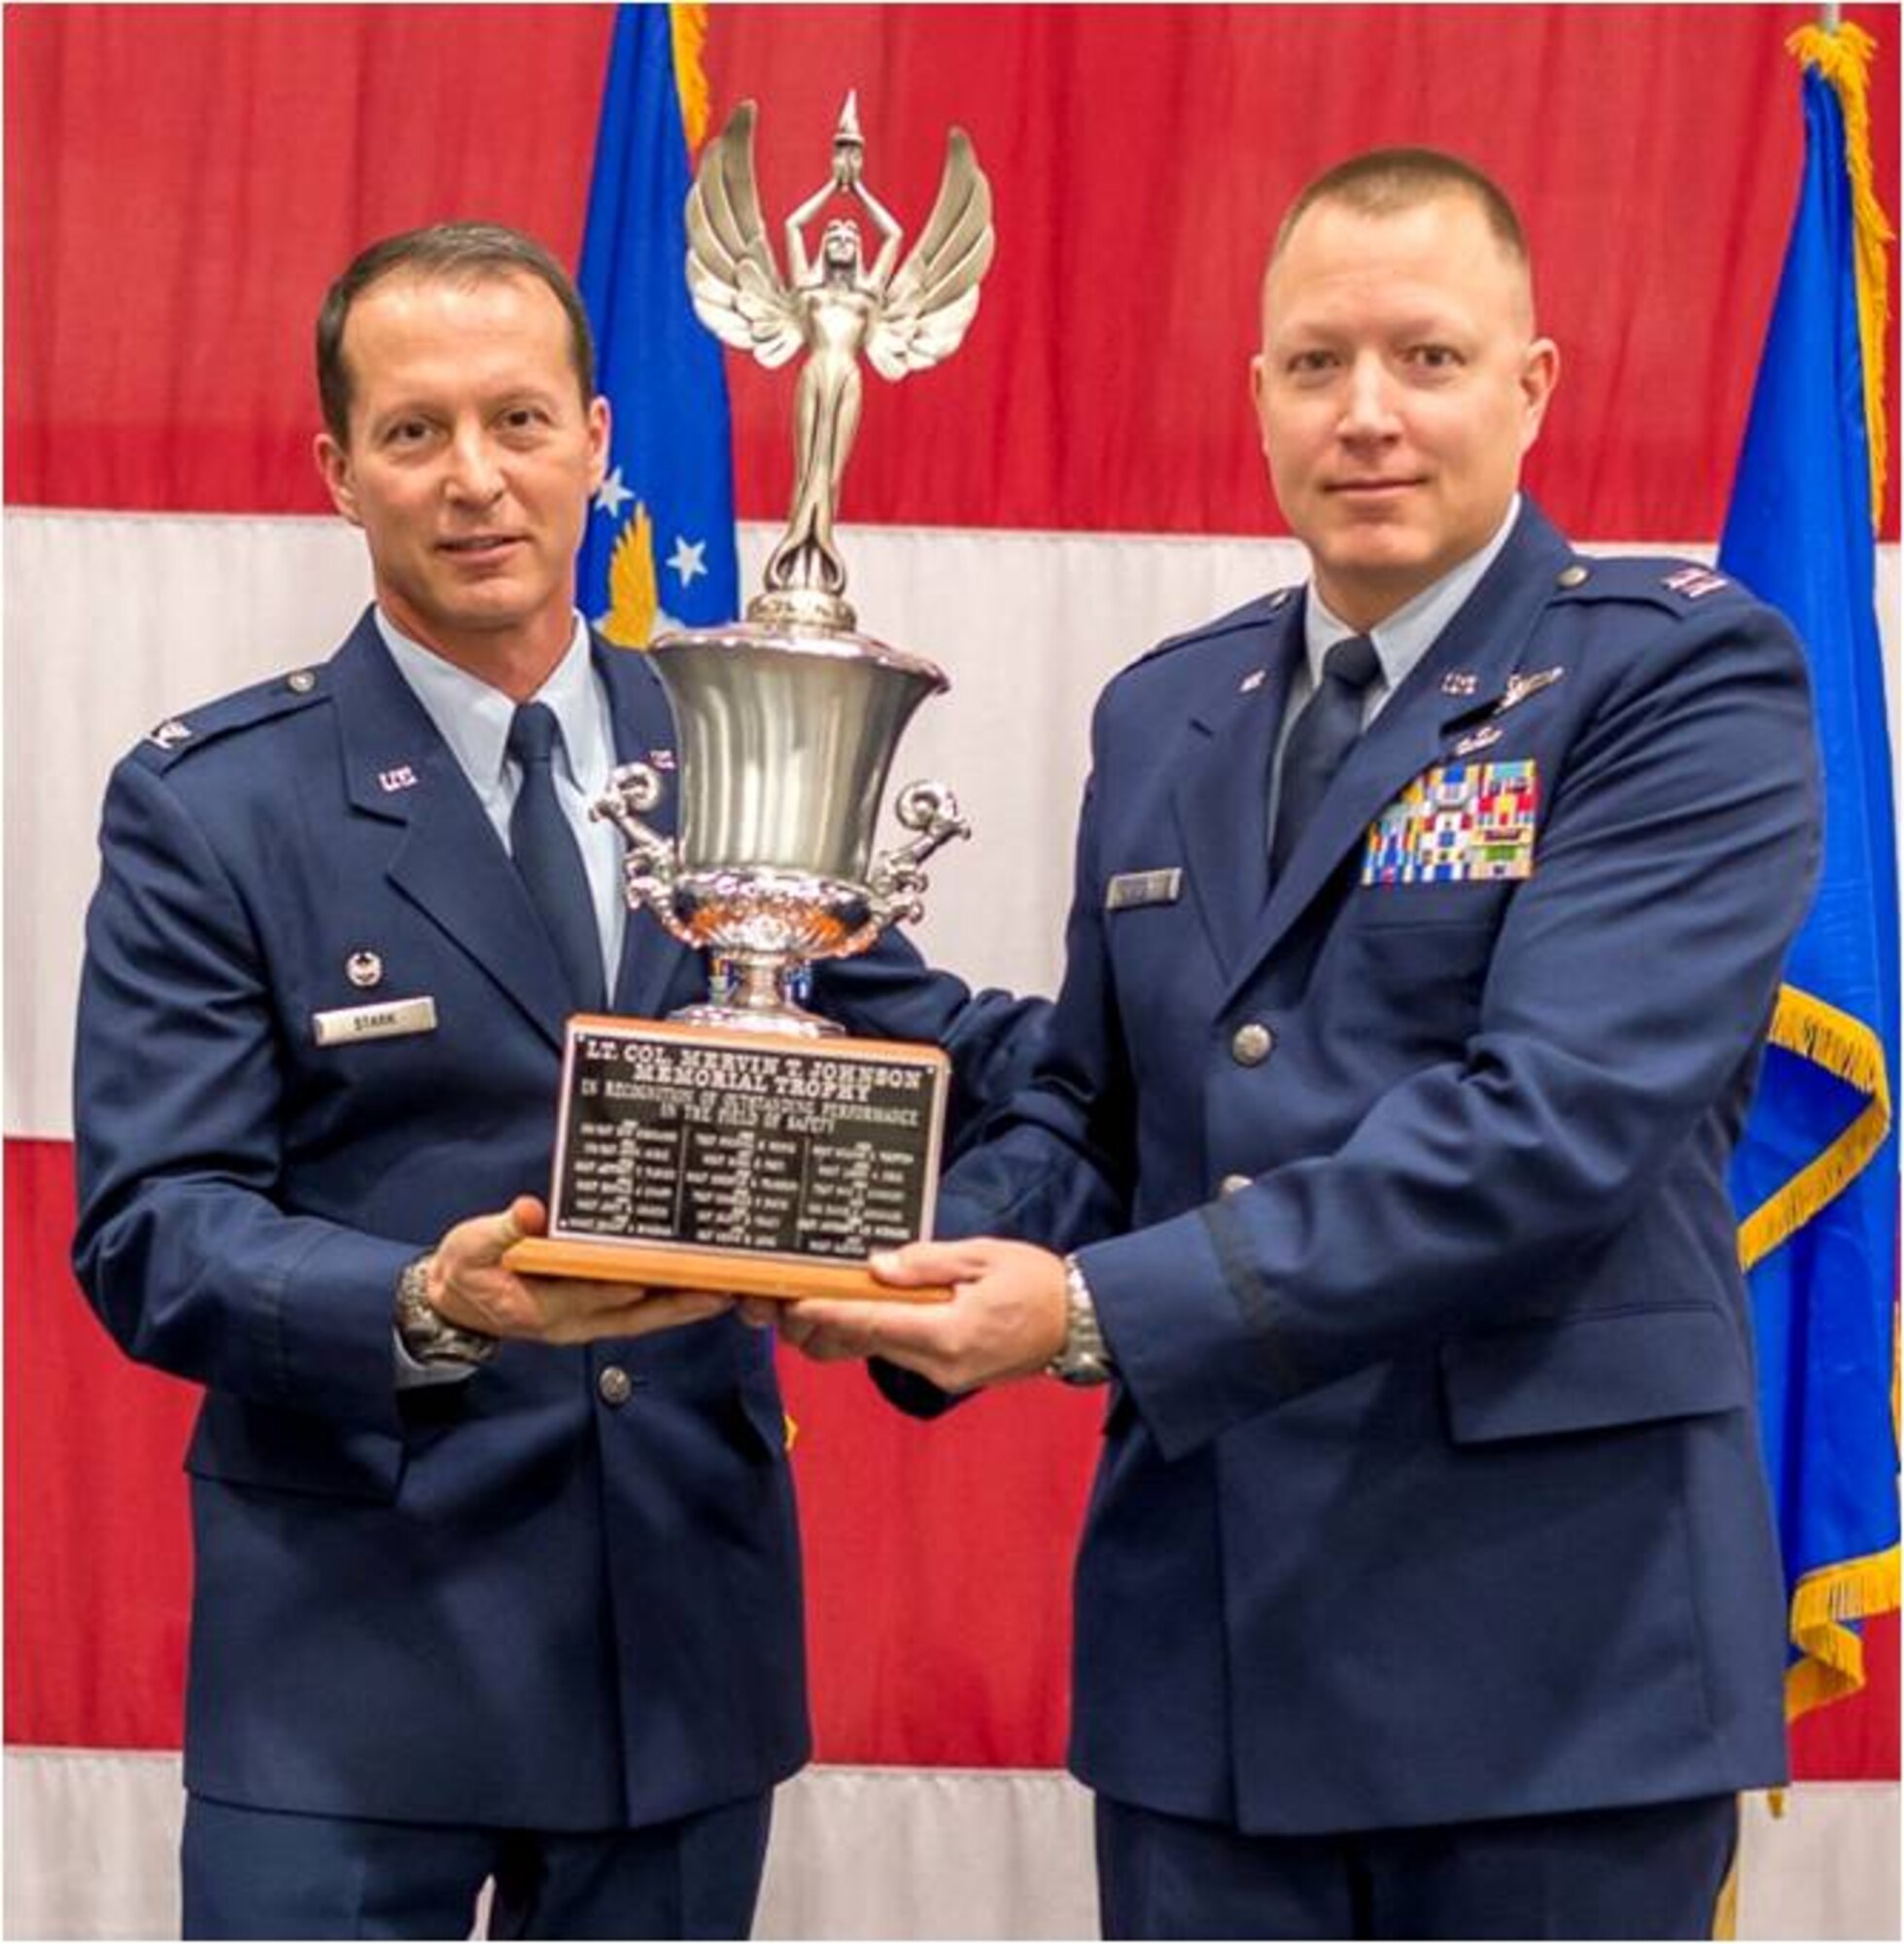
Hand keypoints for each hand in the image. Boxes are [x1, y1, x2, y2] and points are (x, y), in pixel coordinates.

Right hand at [427, 1197, 732, 1343]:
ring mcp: (583, 1320)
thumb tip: (528, 1212)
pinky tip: (693, 1287)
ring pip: (641, 1319)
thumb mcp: (472, 1247)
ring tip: (724, 1292)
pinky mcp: (590, 1313)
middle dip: (676, 1306)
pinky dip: (665, 1303)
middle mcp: (570, 1321)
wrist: (455, 1302)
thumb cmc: (465, 1271)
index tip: (661, 1275)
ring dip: (681, 1308)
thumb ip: (502, 1231)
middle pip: (632, 1317)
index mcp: (539, 1307)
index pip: (589, 1295)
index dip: (624, 1286)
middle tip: (720, 1292)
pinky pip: (636, 1312)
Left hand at [775, 1239, 1067, 1392]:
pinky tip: (861, 1314)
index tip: (795, 1302)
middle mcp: (942, 1363)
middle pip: (868, 1343)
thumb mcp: (984, 1257)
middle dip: (826, 1323)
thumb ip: (929, 1263)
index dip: (830, 1312)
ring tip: (812, 1305)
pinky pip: (903, 1353)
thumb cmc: (1039, 1283)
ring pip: (881, 1352)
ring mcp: (946, 1375)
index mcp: (949, 1333)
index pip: (874, 1322)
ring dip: (847, 1332)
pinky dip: (877, 1335)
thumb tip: (879, 1266)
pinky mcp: (951, 1375)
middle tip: (787, 1300)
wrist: (1081, 1322)